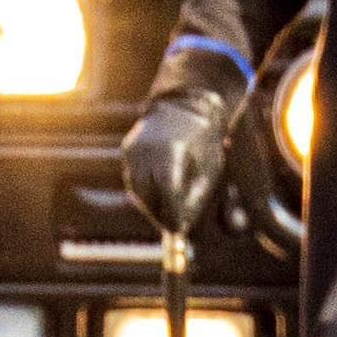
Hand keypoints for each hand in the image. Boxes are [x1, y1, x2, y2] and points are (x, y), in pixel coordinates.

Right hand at [121, 89, 232, 236]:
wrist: (186, 106)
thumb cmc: (203, 140)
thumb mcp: (207, 170)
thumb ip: (194, 199)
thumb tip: (181, 226)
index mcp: (171, 151)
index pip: (167, 192)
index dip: (173, 213)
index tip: (180, 229)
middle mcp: (147, 149)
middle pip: (147, 194)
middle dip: (159, 214)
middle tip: (172, 227)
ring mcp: (134, 149)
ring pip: (137, 188)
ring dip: (150, 203)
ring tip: (166, 212)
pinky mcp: (128, 149)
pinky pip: (133, 177)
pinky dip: (144, 189)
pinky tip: (157, 194)